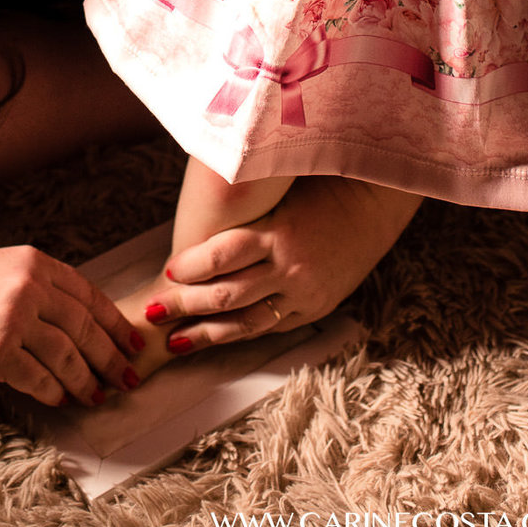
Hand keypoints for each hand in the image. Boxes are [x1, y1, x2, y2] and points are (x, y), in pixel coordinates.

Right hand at [0, 248, 142, 406]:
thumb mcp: (5, 272)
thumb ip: (42, 290)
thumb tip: (87, 328)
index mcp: (34, 263)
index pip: (89, 296)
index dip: (115, 324)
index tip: (133, 344)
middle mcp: (27, 287)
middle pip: (85, 329)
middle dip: (111, 358)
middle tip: (127, 379)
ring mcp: (11, 320)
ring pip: (66, 357)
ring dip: (86, 382)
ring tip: (97, 396)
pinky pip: (38, 379)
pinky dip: (54, 392)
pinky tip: (61, 399)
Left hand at [144, 177, 420, 353]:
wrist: (374, 205)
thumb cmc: (319, 186)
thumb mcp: (282, 189)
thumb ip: (245, 208)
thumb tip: (196, 216)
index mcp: (280, 232)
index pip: (224, 254)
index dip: (192, 266)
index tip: (166, 271)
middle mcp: (290, 268)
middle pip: (228, 295)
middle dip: (186, 305)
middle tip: (153, 312)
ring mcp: (304, 294)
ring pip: (247, 322)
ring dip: (207, 334)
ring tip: (174, 340)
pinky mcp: (315, 310)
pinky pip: (271, 328)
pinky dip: (240, 333)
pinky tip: (215, 338)